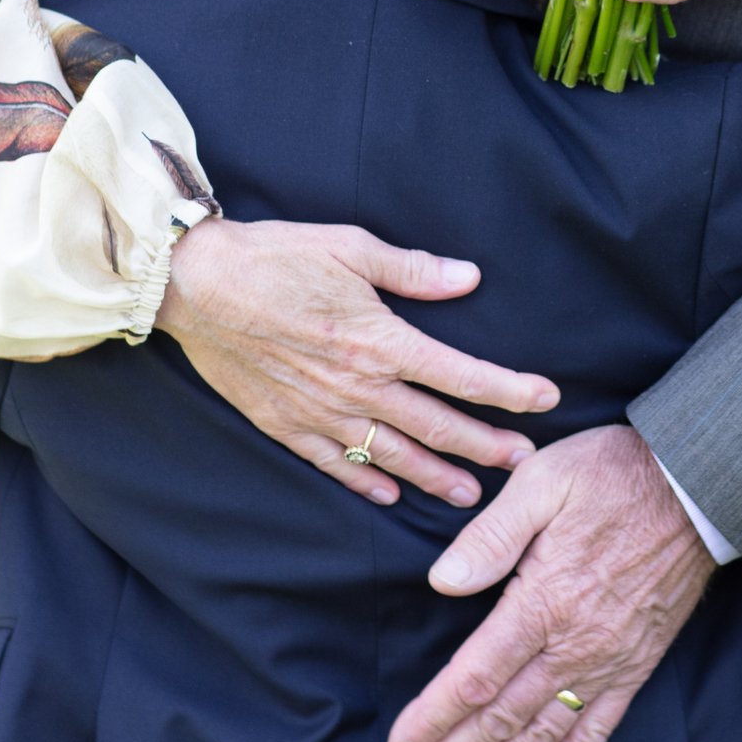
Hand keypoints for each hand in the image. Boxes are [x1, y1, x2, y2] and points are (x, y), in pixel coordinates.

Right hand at [156, 217, 557, 508]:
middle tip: (524, 463)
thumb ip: (413, 270)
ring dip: (436, 477)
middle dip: (487, 446)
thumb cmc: (274, 256)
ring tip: (471, 495)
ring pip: (393, 456)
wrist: (196, 285)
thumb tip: (469, 278)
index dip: (509, 390)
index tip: (545, 399)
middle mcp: (358, 386)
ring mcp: (321, 412)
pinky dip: (367, 483)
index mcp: (380, 340)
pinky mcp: (287, 425)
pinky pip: (336, 464)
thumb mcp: (350, 246)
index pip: (461, 375)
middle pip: (437, 426)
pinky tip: (391, 495)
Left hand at [387, 423, 714, 741]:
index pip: (476, 676)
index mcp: (543, 601)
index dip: (434, 718)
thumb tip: (442, 581)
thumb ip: (492, 535)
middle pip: (501, 717)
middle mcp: (574, 644)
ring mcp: (608, 661)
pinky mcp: (636, 666)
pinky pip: (599, 728)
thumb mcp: (543, 481)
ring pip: (543, 734)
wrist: (699, 487)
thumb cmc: (613, 475)